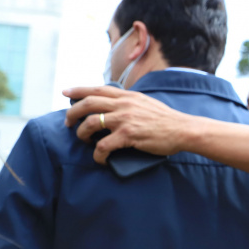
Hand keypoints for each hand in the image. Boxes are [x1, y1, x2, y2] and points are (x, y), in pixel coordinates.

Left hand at [63, 85, 188, 163]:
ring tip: (85, 140)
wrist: (183, 130)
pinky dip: (97, 155)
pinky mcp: (127, 136)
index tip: (65, 92)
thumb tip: (114, 106)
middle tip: (67, 123)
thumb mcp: (146, 103)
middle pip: (87, 104)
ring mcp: (124, 120)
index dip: (78, 90)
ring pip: (89, 124)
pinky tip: (100, 159)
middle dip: (72, 113)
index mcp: (128, 96)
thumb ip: (129, 102)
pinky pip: (102, 146)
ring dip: (81, 134)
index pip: (97, 89)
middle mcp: (124, 105)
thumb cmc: (166, 120)